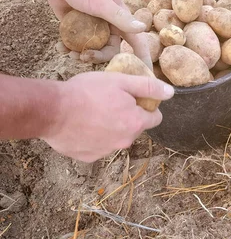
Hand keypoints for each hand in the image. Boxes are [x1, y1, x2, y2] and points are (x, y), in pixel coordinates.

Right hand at [41, 71, 173, 161]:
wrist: (52, 110)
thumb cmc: (86, 92)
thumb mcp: (120, 81)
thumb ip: (148, 87)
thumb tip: (170, 93)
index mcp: (136, 123)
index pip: (155, 118)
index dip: (146, 106)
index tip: (132, 97)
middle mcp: (125, 141)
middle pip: (134, 128)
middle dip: (127, 116)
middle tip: (108, 101)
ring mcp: (106, 151)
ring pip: (115, 138)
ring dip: (109, 127)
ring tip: (91, 112)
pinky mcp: (89, 157)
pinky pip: (97, 146)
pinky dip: (93, 137)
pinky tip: (81, 125)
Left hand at [43, 0, 151, 67]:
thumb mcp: (103, 3)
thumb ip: (121, 18)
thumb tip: (142, 28)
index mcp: (121, 21)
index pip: (136, 43)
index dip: (142, 59)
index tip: (145, 76)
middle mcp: (109, 27)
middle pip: (110, 52)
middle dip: (98, 58)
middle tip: (84, 56)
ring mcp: (92, 29)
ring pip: (92, 51)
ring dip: (81, 56)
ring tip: (69, 54)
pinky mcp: (77, 30)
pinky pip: (76, 46)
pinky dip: (68, 49)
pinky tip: (60, 48)